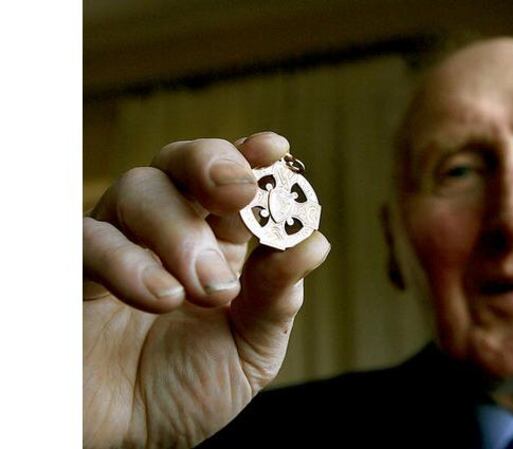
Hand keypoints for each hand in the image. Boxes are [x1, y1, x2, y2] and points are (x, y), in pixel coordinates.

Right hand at [83, 132, 329, 447]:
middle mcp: (167, 233)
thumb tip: (314, 244)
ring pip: (138, 189)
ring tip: (207, 288)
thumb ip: (276, 300)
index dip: (252, 157)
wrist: (128, 440)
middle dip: (213, 166)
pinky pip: (90, 239)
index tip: (276, 149)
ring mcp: (119, 246)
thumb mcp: (249, 351)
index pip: (232, 181)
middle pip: (180, 163)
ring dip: (180, 230)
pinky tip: (163, 297)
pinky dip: (129, 260)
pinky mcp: (75, 272)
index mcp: (218, 244)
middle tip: (239, 192)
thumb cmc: (187, 390)